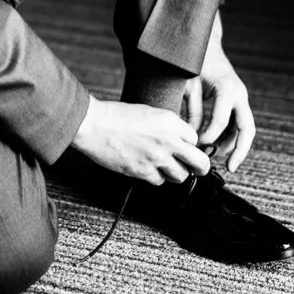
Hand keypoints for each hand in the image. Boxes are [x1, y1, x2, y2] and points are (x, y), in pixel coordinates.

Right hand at [71, 97, 211, 185]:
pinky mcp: (143, 171)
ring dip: (174, 173)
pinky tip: (147, 168)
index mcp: (170, 121)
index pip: (195, 139)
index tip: (186, 148)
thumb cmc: (115, 115)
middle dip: (200, 167)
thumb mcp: (148, 111)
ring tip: (164, 166)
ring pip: (181, 176)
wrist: (93, 124)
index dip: (190, 144)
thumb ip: (167, 125)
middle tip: (196, 169)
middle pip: (200, 163)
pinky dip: (155, 177)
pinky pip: (159, 181)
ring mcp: (156, 158)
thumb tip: (179, 139)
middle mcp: (168, 140)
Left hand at [181, 43, 255, 171]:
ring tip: (219, 159)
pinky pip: (238, 122)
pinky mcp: (237, 100)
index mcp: (227, 89)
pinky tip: (218, 146)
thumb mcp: (187, 86)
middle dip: (240, 150)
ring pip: (245, 128)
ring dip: (234, 145)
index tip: (196, 145)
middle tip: (230, 168)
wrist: (205, 45)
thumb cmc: (193, 63)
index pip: (221, 121)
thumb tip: (190, 135)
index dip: (209, 136)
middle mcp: (239, 94)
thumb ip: (191, 111)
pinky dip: (231, 135)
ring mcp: (241, 97)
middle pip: (247, 128)